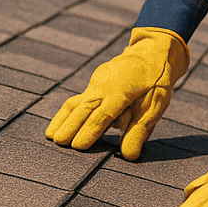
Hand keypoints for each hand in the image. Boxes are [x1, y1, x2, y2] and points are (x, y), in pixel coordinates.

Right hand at [46, 27, 188, 158]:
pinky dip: (69, 111)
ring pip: (76, 102)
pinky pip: (80, 98)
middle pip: (83, 109)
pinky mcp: (95, 81)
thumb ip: (140, 130)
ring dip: (63, 118)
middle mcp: (104, 85)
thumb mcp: (155, 105)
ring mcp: (97, 81)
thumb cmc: (156, 81)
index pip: (102, 115)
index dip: (89, 131)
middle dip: (70, 126)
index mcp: (121, 92)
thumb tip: (128, 156)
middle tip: (58, 143)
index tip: (77, 146)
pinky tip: (60, 122)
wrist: (152, 51)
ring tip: (50, 135)